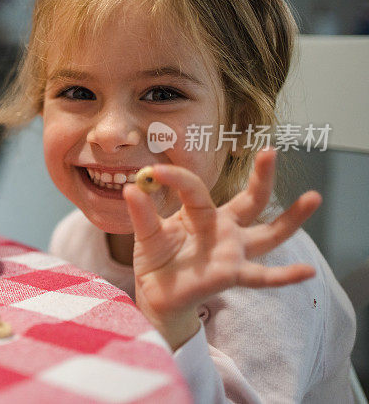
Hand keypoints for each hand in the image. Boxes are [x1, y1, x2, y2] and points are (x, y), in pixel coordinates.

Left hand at [121, 148, 319, 349]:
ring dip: (292, 218)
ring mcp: (232, 252)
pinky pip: (262, 277)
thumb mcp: (147, 234)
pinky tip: (307, 271)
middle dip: (262, 177)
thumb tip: (131, 186)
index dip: (175, 178)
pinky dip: (285, 275)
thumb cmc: (157, 260)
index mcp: (202, 214)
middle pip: (251, 201)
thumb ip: (142, 213)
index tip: (154, 171)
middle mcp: (225, 230)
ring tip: (315, 196)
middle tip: (270, 151)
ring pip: (269, 235)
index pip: (195, 189)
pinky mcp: (231, 275)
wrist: (156, 295)